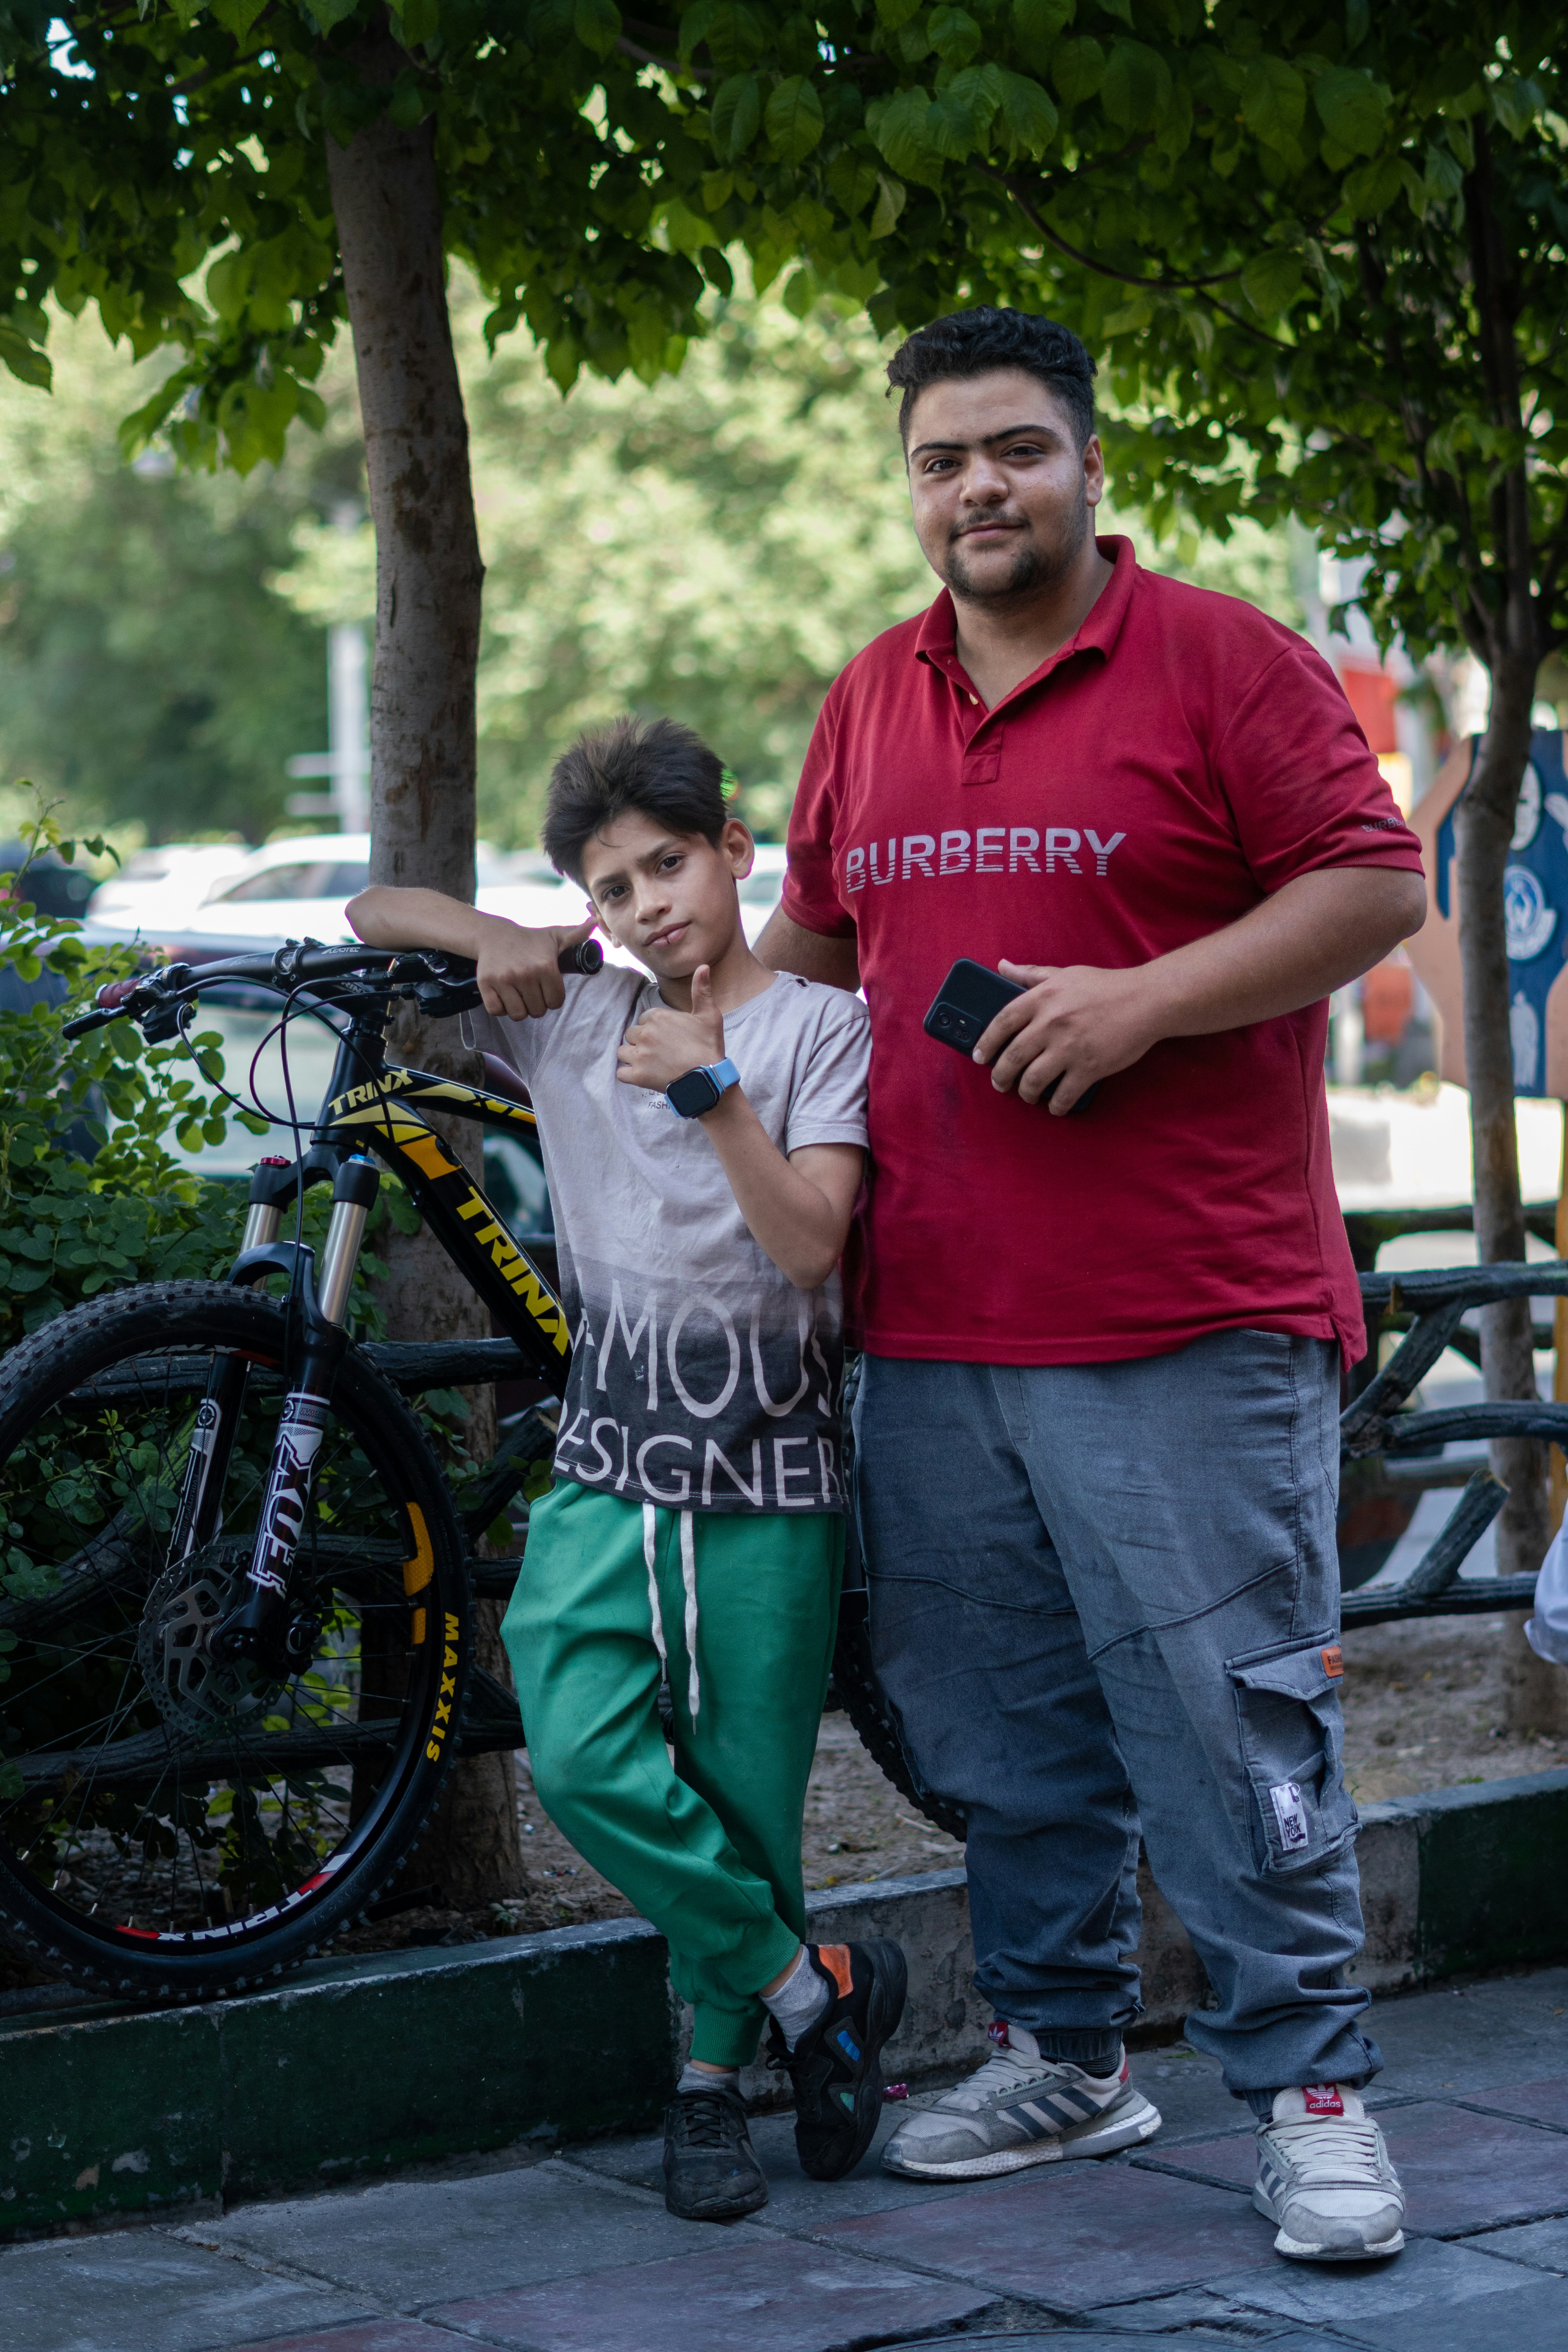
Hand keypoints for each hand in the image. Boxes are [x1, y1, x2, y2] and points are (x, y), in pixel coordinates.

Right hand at [475, 912, 597, 1020]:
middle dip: (536, 1004)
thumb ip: (577, 935)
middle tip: (530, 989)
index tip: (545, 987)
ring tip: (518, 993)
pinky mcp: (486, 984)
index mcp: (545, 966)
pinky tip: (504, 995)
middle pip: (538, 1011)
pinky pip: (497, 1011)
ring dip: (519, 1008)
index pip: (556, 1002)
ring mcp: (504, 979)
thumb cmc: (529, 940)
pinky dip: (501, 1007)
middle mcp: (525, 973)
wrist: (494, 935)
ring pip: (518, 1014)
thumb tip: (595, 923)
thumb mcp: (555, 936)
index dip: (552, 997)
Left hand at [616, 964, 725, 1093]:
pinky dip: (628, 1074)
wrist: (708, 1079)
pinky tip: (642, 1074)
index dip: (654, 1028)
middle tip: (659, 1051)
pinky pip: (621, 1073)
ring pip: (622, 1051)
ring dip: (632, 1056)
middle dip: (641, 1041)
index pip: (644, 1019)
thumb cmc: (709, 1047)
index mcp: (658, 1017)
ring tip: (649, 1063)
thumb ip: (702, 990)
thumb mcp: (709, 1015)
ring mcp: (639, 1055)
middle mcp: (645, 1034)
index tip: (667, 1037)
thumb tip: (703, 966)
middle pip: (632, 1034)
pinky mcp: (637, 1075)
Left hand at [975, 960, 1163, 1113]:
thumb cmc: (1106, 986)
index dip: (986, 1042)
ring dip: (1026, 1093)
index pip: (1001, 1022)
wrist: (1148, 1000)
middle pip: (1012, 1058)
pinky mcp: (1090, 1068)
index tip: (979, 1056)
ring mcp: (1070, 1047)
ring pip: (1033, 1080)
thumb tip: (1002, 966)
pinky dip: (1056, 1105)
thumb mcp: (1065, 973)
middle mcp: (1051, 1023)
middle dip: (1000, 1077)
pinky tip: (1055, 1105)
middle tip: (1000, 1084)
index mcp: (1043, 998)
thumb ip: (1031, 974)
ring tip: (1027, 1095)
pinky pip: (1063, 1095)